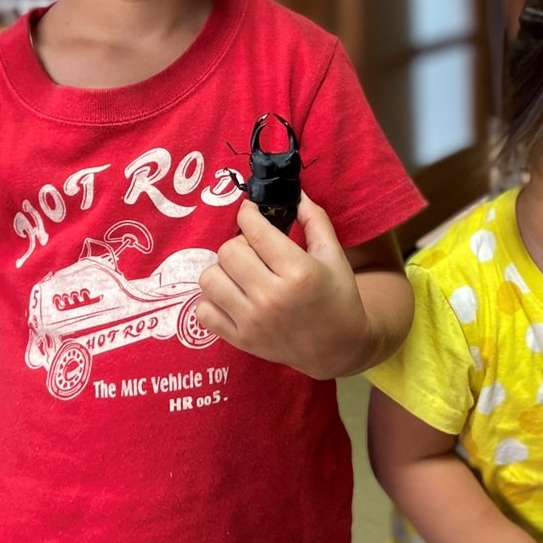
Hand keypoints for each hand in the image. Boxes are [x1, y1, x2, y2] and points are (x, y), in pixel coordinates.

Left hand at [197, 192, 371, 377]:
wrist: (338, 348)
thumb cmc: (338, 297)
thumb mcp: (333, 255)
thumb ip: (315, 220)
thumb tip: (296, 193)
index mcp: (298, 272)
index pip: (255, 230)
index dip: (248, 213)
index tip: (251, 211)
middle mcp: (271, 297)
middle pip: (228, 252)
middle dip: (239, 242)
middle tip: (253, 248)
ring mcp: (252, 321)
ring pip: (210, 279)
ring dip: (223, 270)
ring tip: (241, 272)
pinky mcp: (240, 340)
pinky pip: (203, 312)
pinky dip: (212, 300)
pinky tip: (232, 296)